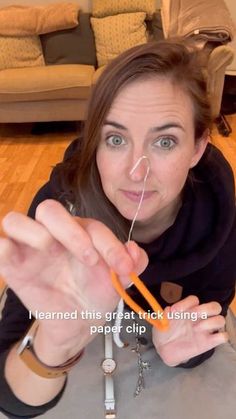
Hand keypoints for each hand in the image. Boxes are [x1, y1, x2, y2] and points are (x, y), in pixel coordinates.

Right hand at [0, 200, 147, 355]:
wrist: (77, 324)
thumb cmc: (95, 295)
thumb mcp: (118, 282)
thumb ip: (131, 265)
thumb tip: (134, 250)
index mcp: (80, 233)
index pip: (90, 226)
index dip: (109, 244)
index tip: (123, 267)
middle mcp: (54, 235)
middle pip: (49, 211)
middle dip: (70, 230)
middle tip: (89, 258)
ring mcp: (30, 249)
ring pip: (16, 221)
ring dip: (32, 232)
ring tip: (48, 249)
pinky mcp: (13, 266)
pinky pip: (1, 247)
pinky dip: (3, 247)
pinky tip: (12, 255)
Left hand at [152, 295, 227, 366]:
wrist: (164, 349)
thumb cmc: (164, 331)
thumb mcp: (161, 321)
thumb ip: (164, 314)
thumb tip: (169, 309)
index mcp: (188, 309)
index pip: (194, 299)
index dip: (186, 303)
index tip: (174, 311)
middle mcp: (199, 317)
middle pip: (214, 306)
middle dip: (206, 309)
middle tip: (193, 316)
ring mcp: (205, 330)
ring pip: (221, 320)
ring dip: (211, 323)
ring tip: (197, 329)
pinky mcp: (209, 342)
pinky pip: (223, 336)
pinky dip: (220, 336)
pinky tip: (207, 339)